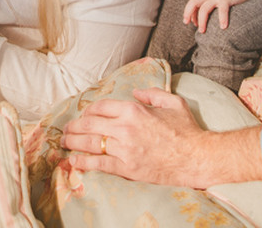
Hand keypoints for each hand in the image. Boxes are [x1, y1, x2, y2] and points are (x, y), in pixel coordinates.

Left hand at [63, 88, 261, 188]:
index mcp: (133, 109)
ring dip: (73, 142)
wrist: (196, 158)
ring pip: (89, 143)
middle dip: (74, 126)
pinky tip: (73, 161)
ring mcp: (124, 148)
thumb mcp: (172, 102)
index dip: (88, 110)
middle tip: (66, 130)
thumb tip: (137, 93)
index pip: (100, 106)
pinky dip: (82, 162)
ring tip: (64, 143)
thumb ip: (152, 93)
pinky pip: (98, 163)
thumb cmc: (187, 130)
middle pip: (90, 124)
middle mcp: (124, 127)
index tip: (83, 115)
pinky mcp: (126, 167)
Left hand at [184, 0, 248, 31]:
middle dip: (188, 13)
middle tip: (187, 24)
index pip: (193, 3)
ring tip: (202, 31)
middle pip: (193, 2)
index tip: (192, 23)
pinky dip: (222, 19)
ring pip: (204, 9)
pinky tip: (223, 27)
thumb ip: (211, 4)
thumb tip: (206, 18)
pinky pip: (222, 10)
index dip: (189, 13)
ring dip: (201, 21)